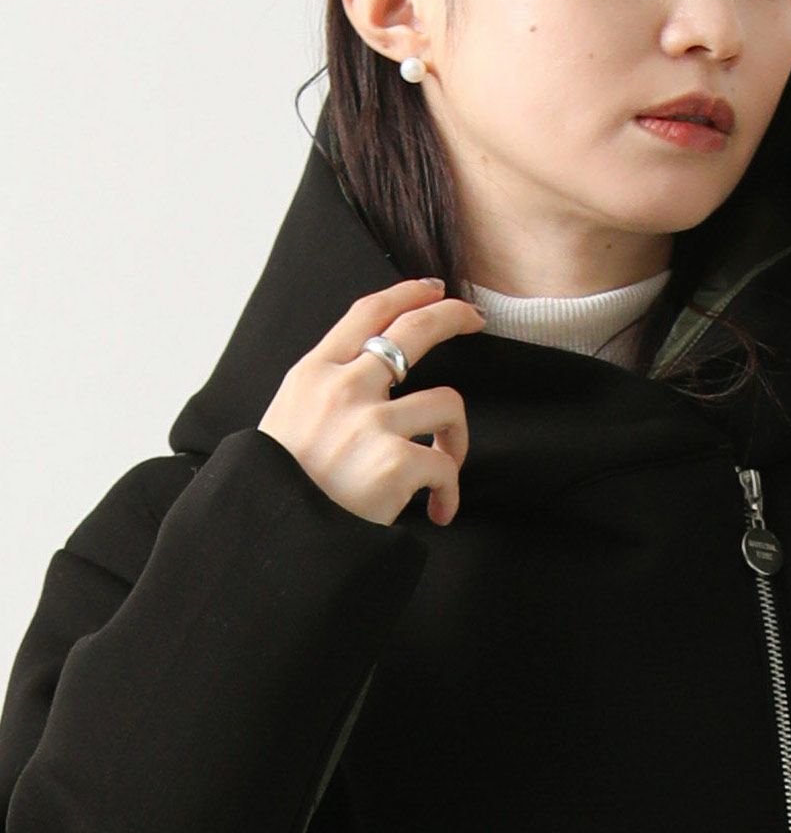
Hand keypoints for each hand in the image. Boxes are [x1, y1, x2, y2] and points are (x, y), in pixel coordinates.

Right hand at [258, 277, 485, 527]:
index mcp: (311, 375)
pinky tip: (435, 512)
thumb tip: (370, 377)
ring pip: (448, 403)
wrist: (274, 543)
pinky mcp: (396, 462)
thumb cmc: (281, 490)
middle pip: (414, 330)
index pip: (366, 314)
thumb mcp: (287, 422)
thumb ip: (326, 395)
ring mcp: (370, 423)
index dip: (406, 293)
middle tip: (475, 319)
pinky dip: (448, 493)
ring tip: (441, 473)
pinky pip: (446, 465)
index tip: (433, 289)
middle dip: (452, 316)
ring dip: (456, 439)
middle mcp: (342, 388)